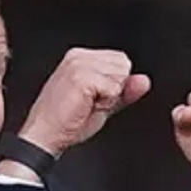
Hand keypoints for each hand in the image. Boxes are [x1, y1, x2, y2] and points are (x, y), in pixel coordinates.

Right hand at [19, 48, 150, 157]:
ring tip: (87, 104)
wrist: (45, 134)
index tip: (95, 97)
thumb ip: (125, 90)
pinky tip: (86, 106)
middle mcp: (79, 56)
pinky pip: (113, 88)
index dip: (116, 84)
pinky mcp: (81, 77)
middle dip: (115, 89)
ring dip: (110, 96)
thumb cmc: (68, 122)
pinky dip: (105, 102)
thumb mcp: (104, 103)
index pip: (121, 61)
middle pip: (123, 65)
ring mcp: (79, 64)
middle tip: (91, 102)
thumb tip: (144, 80)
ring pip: (120, 75)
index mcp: (81, 57)